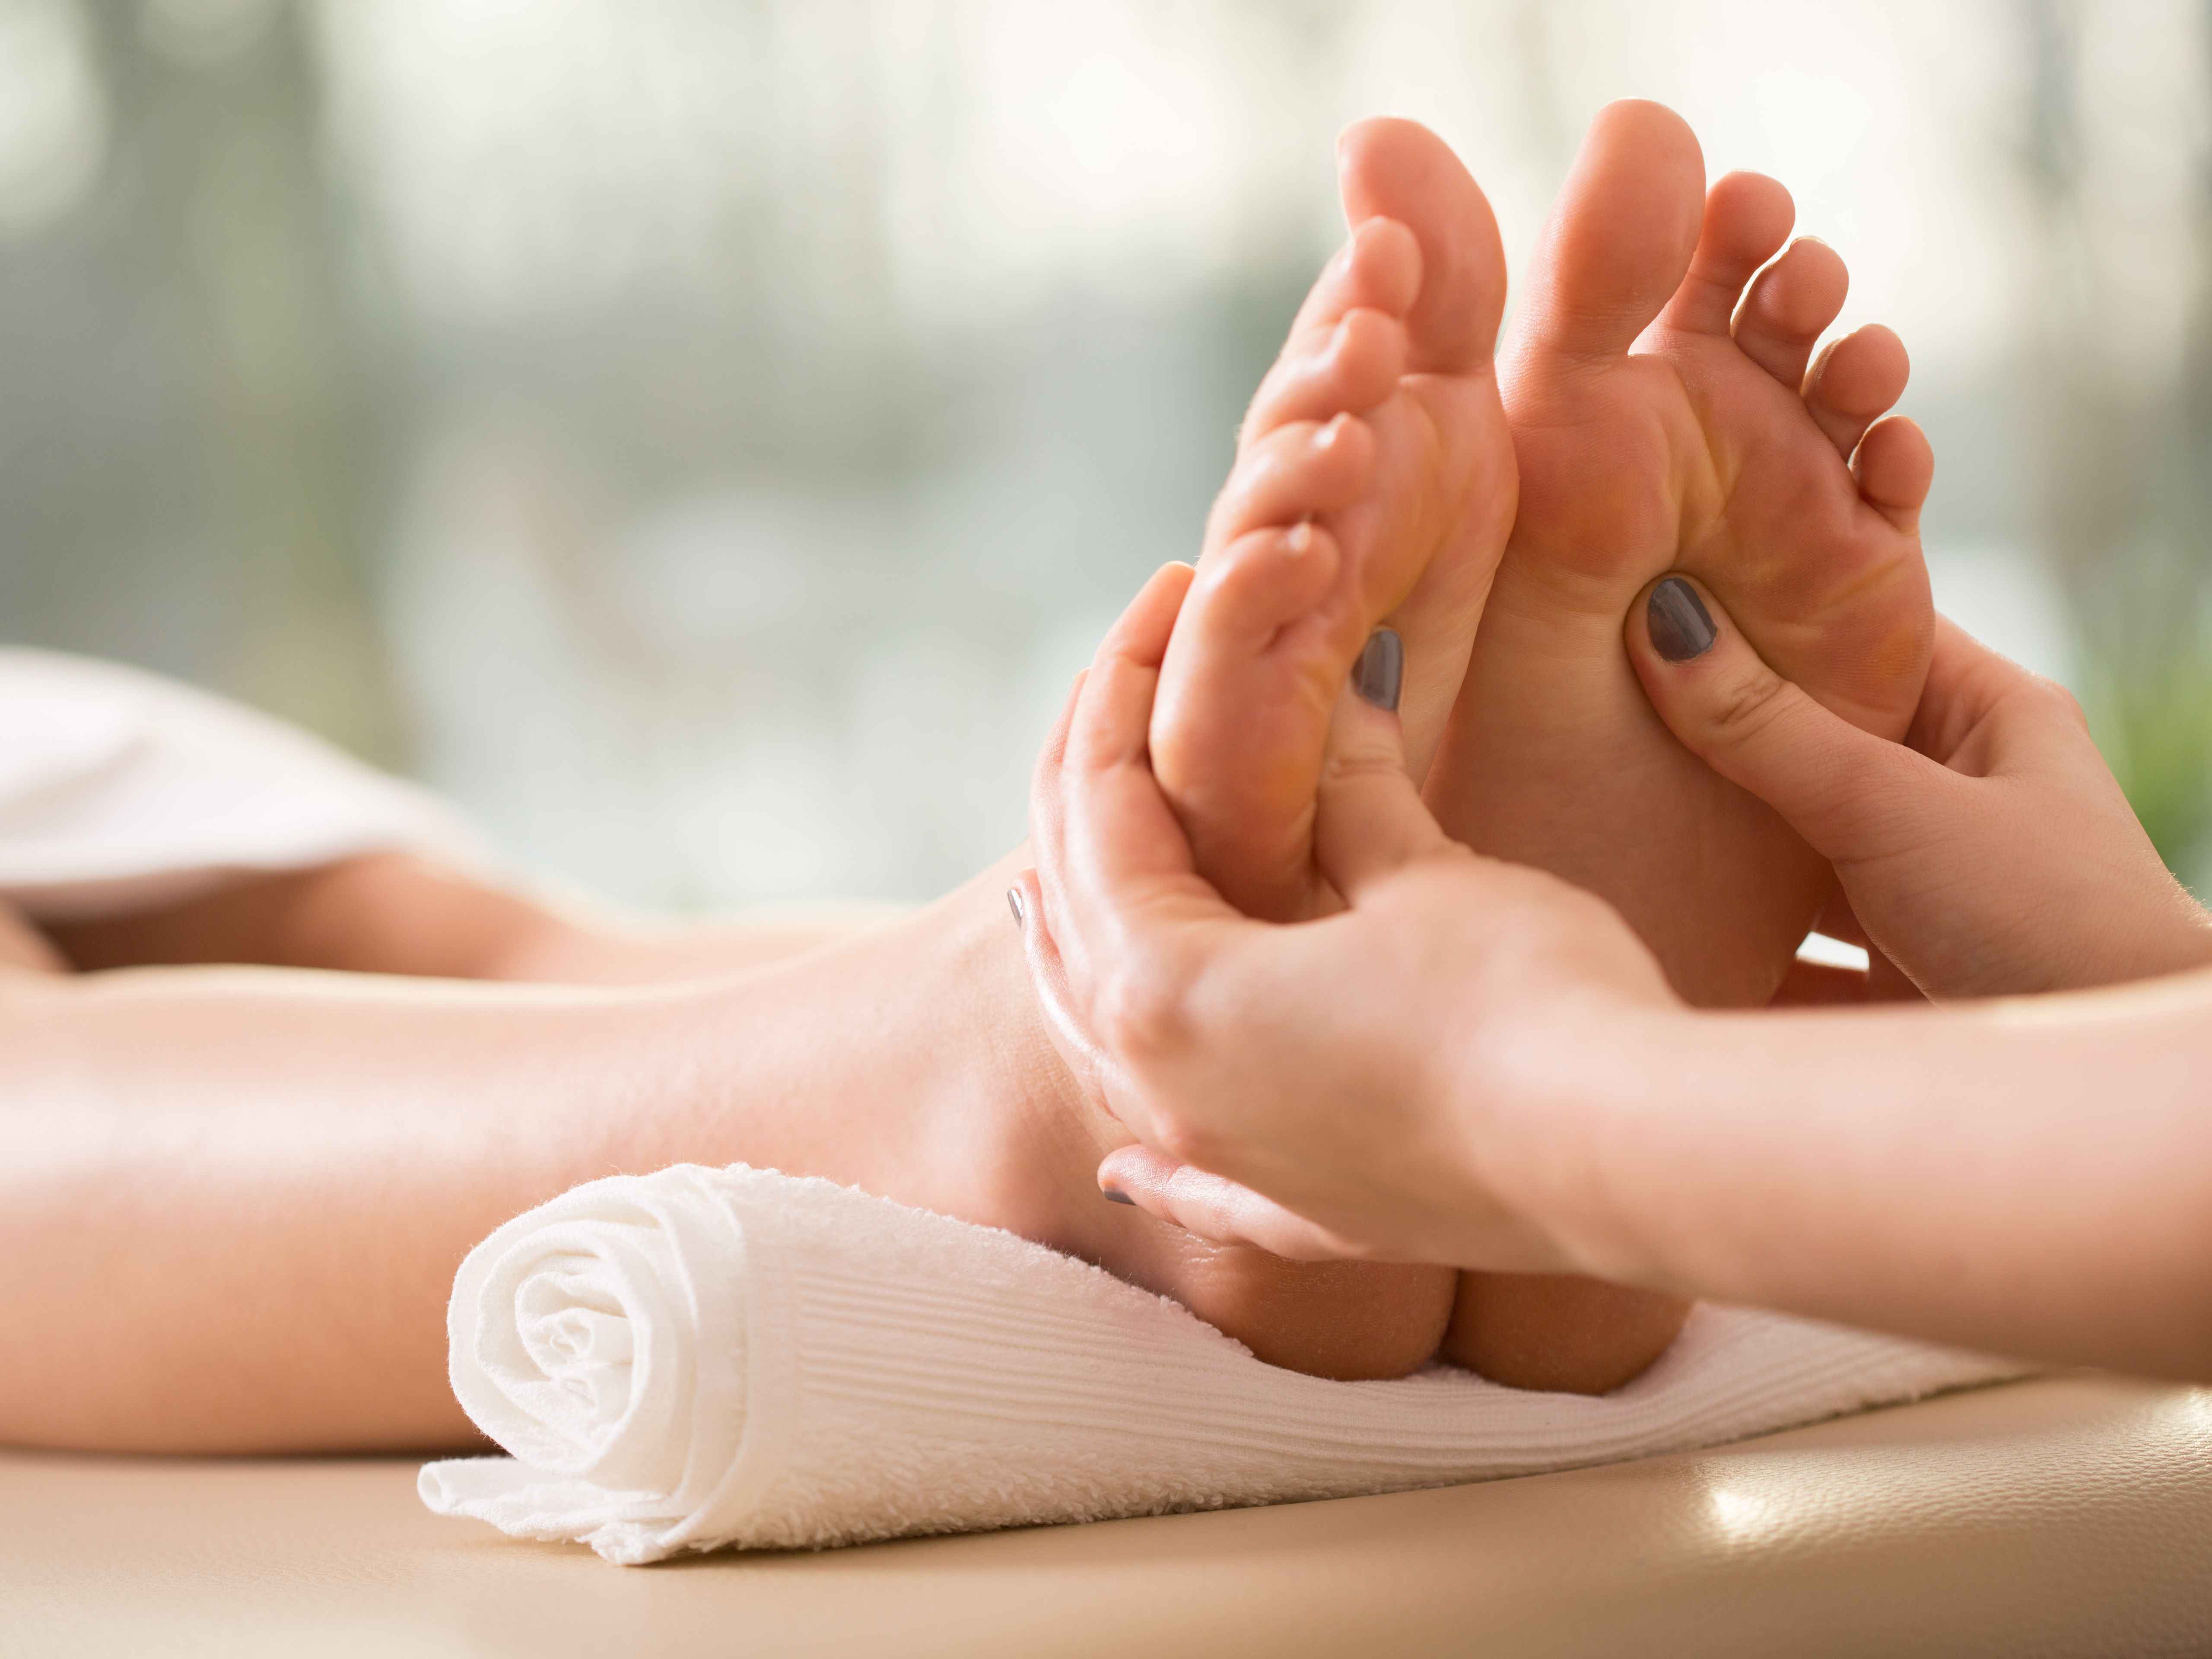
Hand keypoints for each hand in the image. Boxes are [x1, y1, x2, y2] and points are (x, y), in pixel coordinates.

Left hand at [1020, 562, 1674, 1269]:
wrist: (1624, 1151)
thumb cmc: (1520, 996)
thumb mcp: (1421, 872)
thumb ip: (1353, 799)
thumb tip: (1344, 707)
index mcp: (1166, 990)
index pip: (1105, 818)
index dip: (1123, 701)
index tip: (1154, 612)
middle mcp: (1166, 1090)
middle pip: (1081, 927)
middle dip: (1091, 806)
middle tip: (1113, 708)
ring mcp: (1227, 1167)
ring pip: (1107, 1053)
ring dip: (1079, 964)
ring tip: (1054, 899)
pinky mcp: (1305, 1215)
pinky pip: (1192, 1186)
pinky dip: (1151, 1172)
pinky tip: (1122, 1174)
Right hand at [1627, 582, 2211, 997]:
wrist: (2093, 1098)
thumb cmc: (2047, 923)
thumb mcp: (1896, 810)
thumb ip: (1772, 732)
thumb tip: (1668, 622)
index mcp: (1987, 718)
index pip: (1868, 632)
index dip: (1777, 605)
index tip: (1672, 585)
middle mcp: (1955, 796)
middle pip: (1814, 742)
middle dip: (1721, 731)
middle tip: (1611, 695)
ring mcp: (1920, 890)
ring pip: (1793, 850)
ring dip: (1717, 846)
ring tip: (1614, 810)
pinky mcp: (1887, 977)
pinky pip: (1786, 949)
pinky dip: (1728, 942)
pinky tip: (1654, 927)